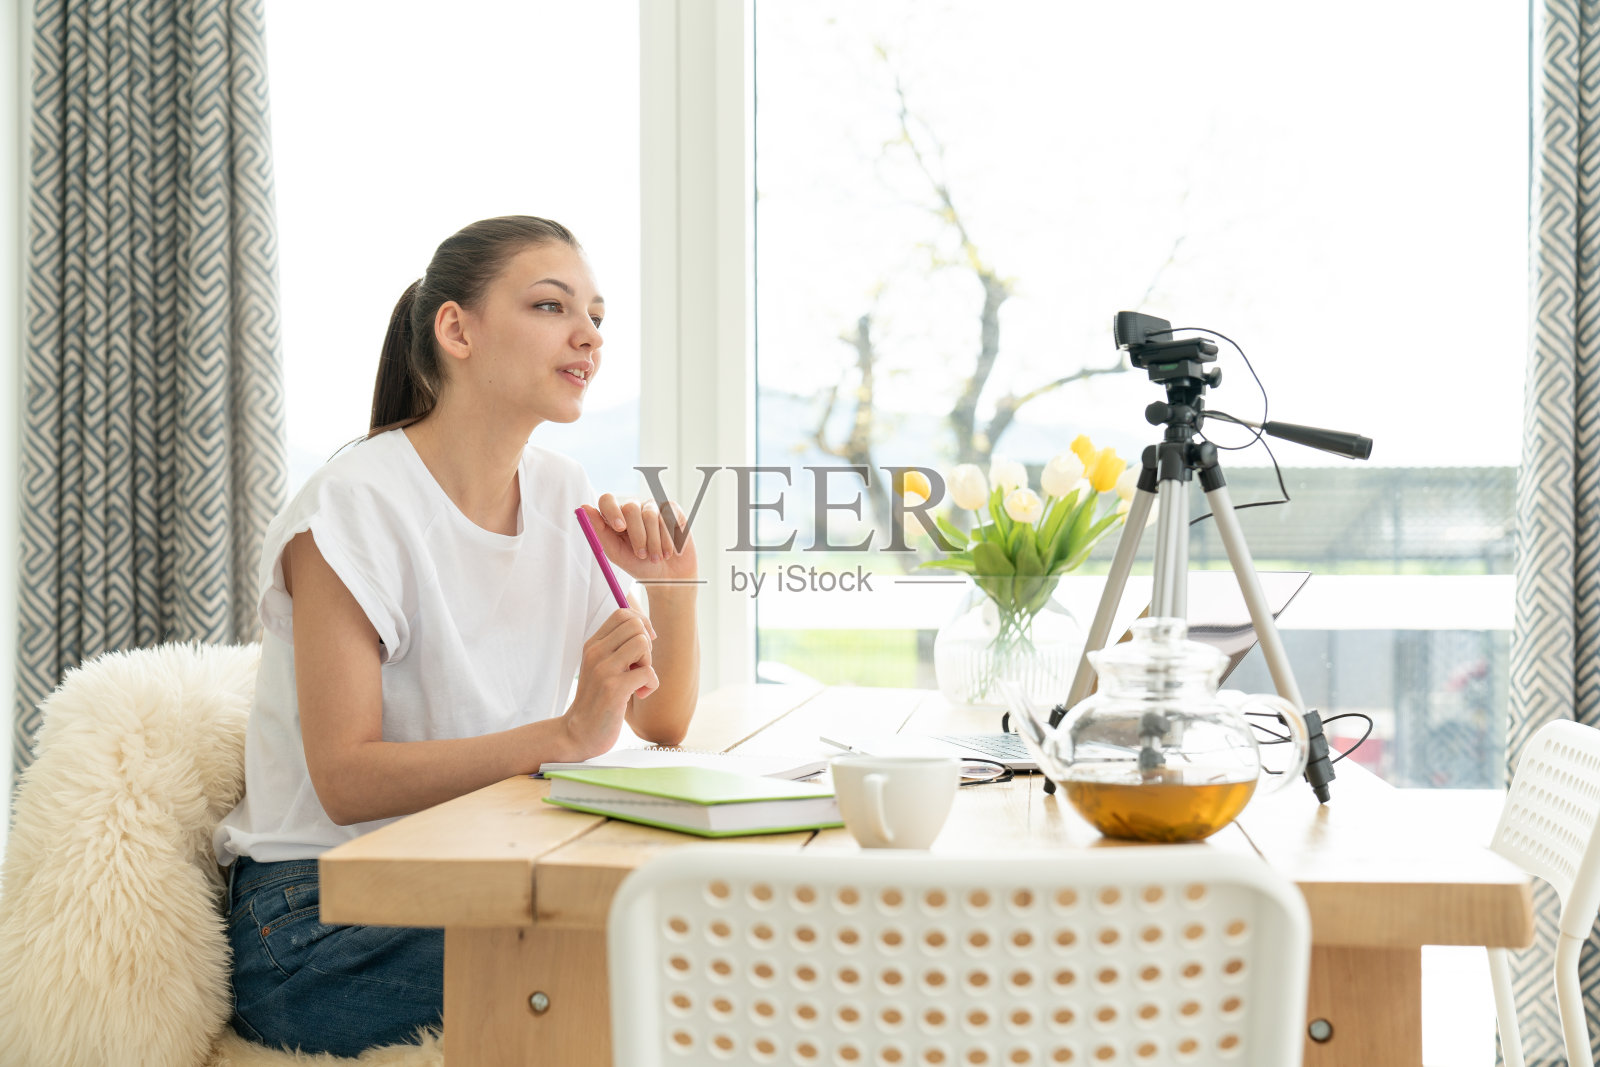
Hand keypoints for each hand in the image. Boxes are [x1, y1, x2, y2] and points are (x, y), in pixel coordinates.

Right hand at [562, 607, 659, 757]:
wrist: (579, 733)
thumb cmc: (597, 699)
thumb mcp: (602, 666)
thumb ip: (617, 647)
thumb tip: (646, 626)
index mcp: (593, 644)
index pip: (622, 613)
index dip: (642, 623)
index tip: (643, 645)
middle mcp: (595, 652)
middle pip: (636, 624)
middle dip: (646, 644)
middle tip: (637, 666)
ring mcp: (604, 670)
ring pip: (642, 643)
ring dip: (648, 664)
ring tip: (636, 680)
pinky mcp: (614, 689)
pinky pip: (648, 672)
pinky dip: (651, 685)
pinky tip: (638, 695)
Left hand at [583, 496, 698, 582]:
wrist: (668, 578)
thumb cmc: (639, 565)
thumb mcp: (615, 553)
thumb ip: (599, 532)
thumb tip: (584, 508)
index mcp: (616, 517)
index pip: (608, 500)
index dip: (613, 511)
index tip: (620, 528)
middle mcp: (634, 509)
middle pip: (630, 506)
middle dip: (637, 534)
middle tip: (641, 554)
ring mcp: (653, 508)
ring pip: (650, 514)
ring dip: (654, 542)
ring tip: (656, 558)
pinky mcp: (672, 511)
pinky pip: (668, 517)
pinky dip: (668, 538)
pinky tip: (669, 551)